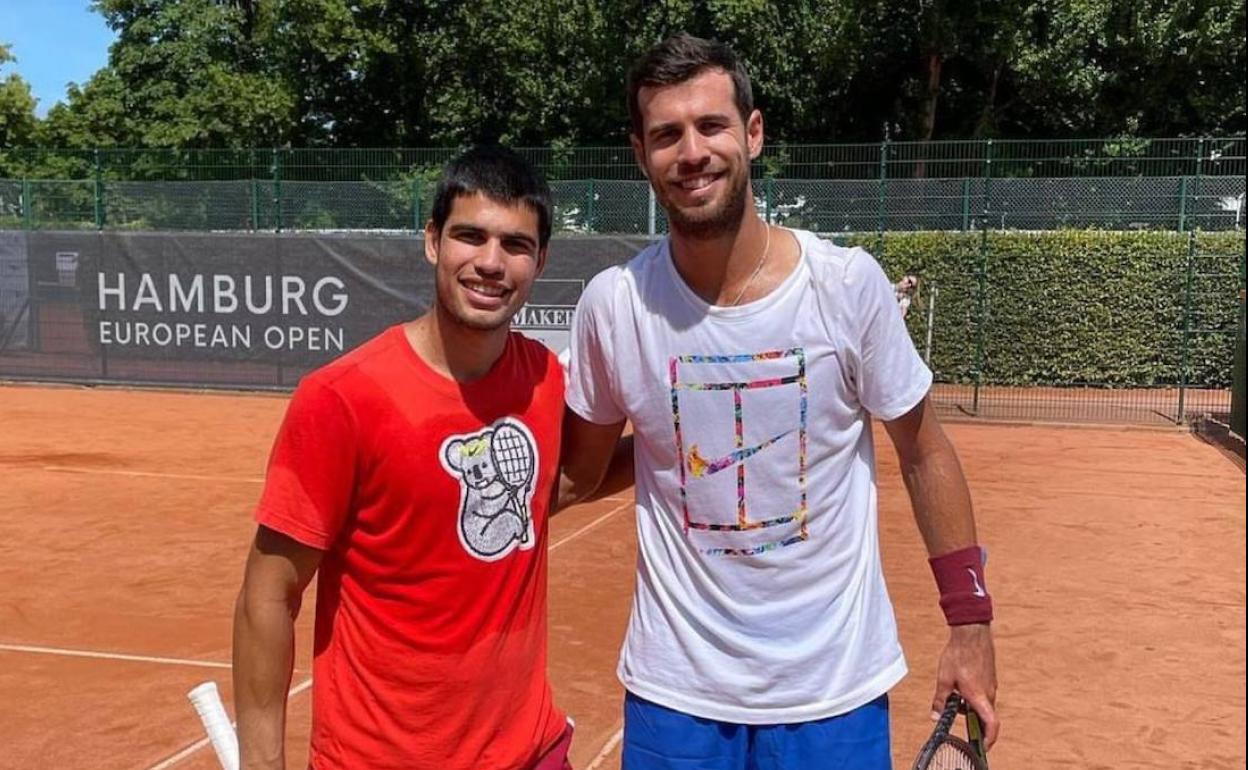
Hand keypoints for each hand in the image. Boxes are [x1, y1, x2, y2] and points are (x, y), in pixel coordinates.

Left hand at [931, 622, 998, 748]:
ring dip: (970, 706)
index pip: (991, 725)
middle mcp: (989, 693)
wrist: (972, 633)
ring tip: (953, 696)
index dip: (988, 739)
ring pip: (983, 704)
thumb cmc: (958, 655)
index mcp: (979, 697)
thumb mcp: (944, 679)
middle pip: (986, 716)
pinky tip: (959, 685)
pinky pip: (984, 694)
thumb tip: (935, 716)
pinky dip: (973, 696)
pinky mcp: (990, 677)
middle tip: (957, 717)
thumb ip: (940, 700)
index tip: (981, 747)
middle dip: (972, 721)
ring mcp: (991, 684)